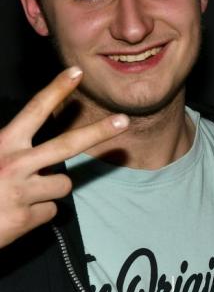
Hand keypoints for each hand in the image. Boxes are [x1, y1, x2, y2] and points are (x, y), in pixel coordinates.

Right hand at [0, 67, 128, 246]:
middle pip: (67, 144)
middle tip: (124, 120)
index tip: (77, 73)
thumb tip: (38, 141)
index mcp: (3, 144)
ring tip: (21, 195)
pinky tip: (17, 213)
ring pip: (63, 184)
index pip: (34, 111)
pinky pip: (51, 209)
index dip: (56, 90)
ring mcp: (21, 191)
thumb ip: (11, 146)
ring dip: (48, 190)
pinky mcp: (25, 218)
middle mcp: (13, 164)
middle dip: (99, 131)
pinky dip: (38, 212)